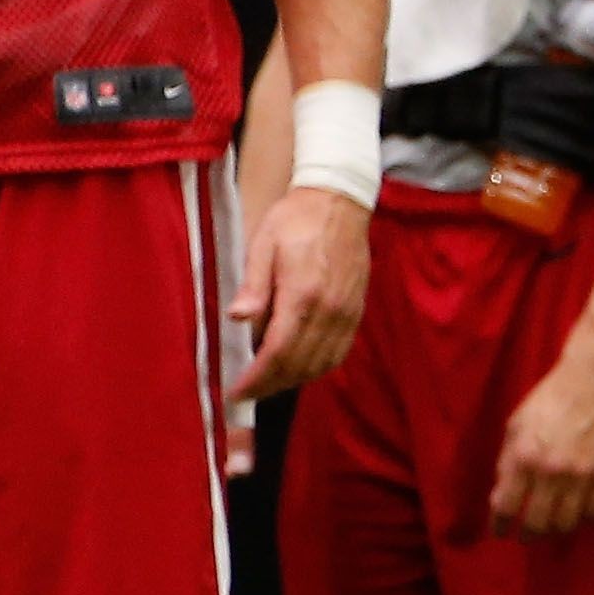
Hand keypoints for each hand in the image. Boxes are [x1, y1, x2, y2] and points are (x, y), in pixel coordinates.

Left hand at [229, 186, 369, 401]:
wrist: (339, 201)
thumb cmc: (296, 219)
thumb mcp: (264, 244)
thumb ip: (254, 285)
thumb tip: (238, 318)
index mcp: (303, 294)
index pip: (278, 352)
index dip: (256, 378)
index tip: (237, 391)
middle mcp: (329, 310)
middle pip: (299, 365)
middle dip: (270, 385)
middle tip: (247, 393)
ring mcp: (346, 314)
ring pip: (321, 365)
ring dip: (293, 380)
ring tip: (269, 383)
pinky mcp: (356, 312)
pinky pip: (338, 353)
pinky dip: (317, 368)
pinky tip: (300, 368)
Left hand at [491, 338, 593, 535]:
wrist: (592, 381)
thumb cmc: (547, 400)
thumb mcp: (515, 426)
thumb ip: (507, 463)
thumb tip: (501, 498)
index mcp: (524, 457)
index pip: (506, 507)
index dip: (500, 526)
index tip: (501, 532)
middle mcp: (551, 471)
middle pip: (537, 523)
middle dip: (528, 535)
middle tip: (526, 536)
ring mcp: (581, 475)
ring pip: (566, 523)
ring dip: (555, 531)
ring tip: (551, 528)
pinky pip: (593, 512)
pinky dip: (582, 518)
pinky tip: (575, 514)